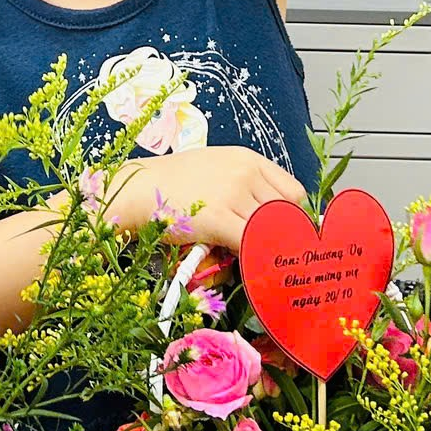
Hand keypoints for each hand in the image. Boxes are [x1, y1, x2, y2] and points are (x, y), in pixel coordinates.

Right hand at [102, 144, 305, 250]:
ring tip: (264, 269)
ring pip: (272, 230)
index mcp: (247, 160)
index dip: (293, 219)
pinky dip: (256, 260)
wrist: (136, 189)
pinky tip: (251, 271)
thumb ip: (244, 190)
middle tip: (277, 260)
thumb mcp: (215, 172)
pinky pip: (252, 243)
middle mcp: (245, 173)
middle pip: (287, 213)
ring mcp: (232, 194)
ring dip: (269, 251)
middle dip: (282, 239)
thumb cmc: (171, 185)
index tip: (287, 238)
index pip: (293, 192)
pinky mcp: (218, 217)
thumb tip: (269, 224)